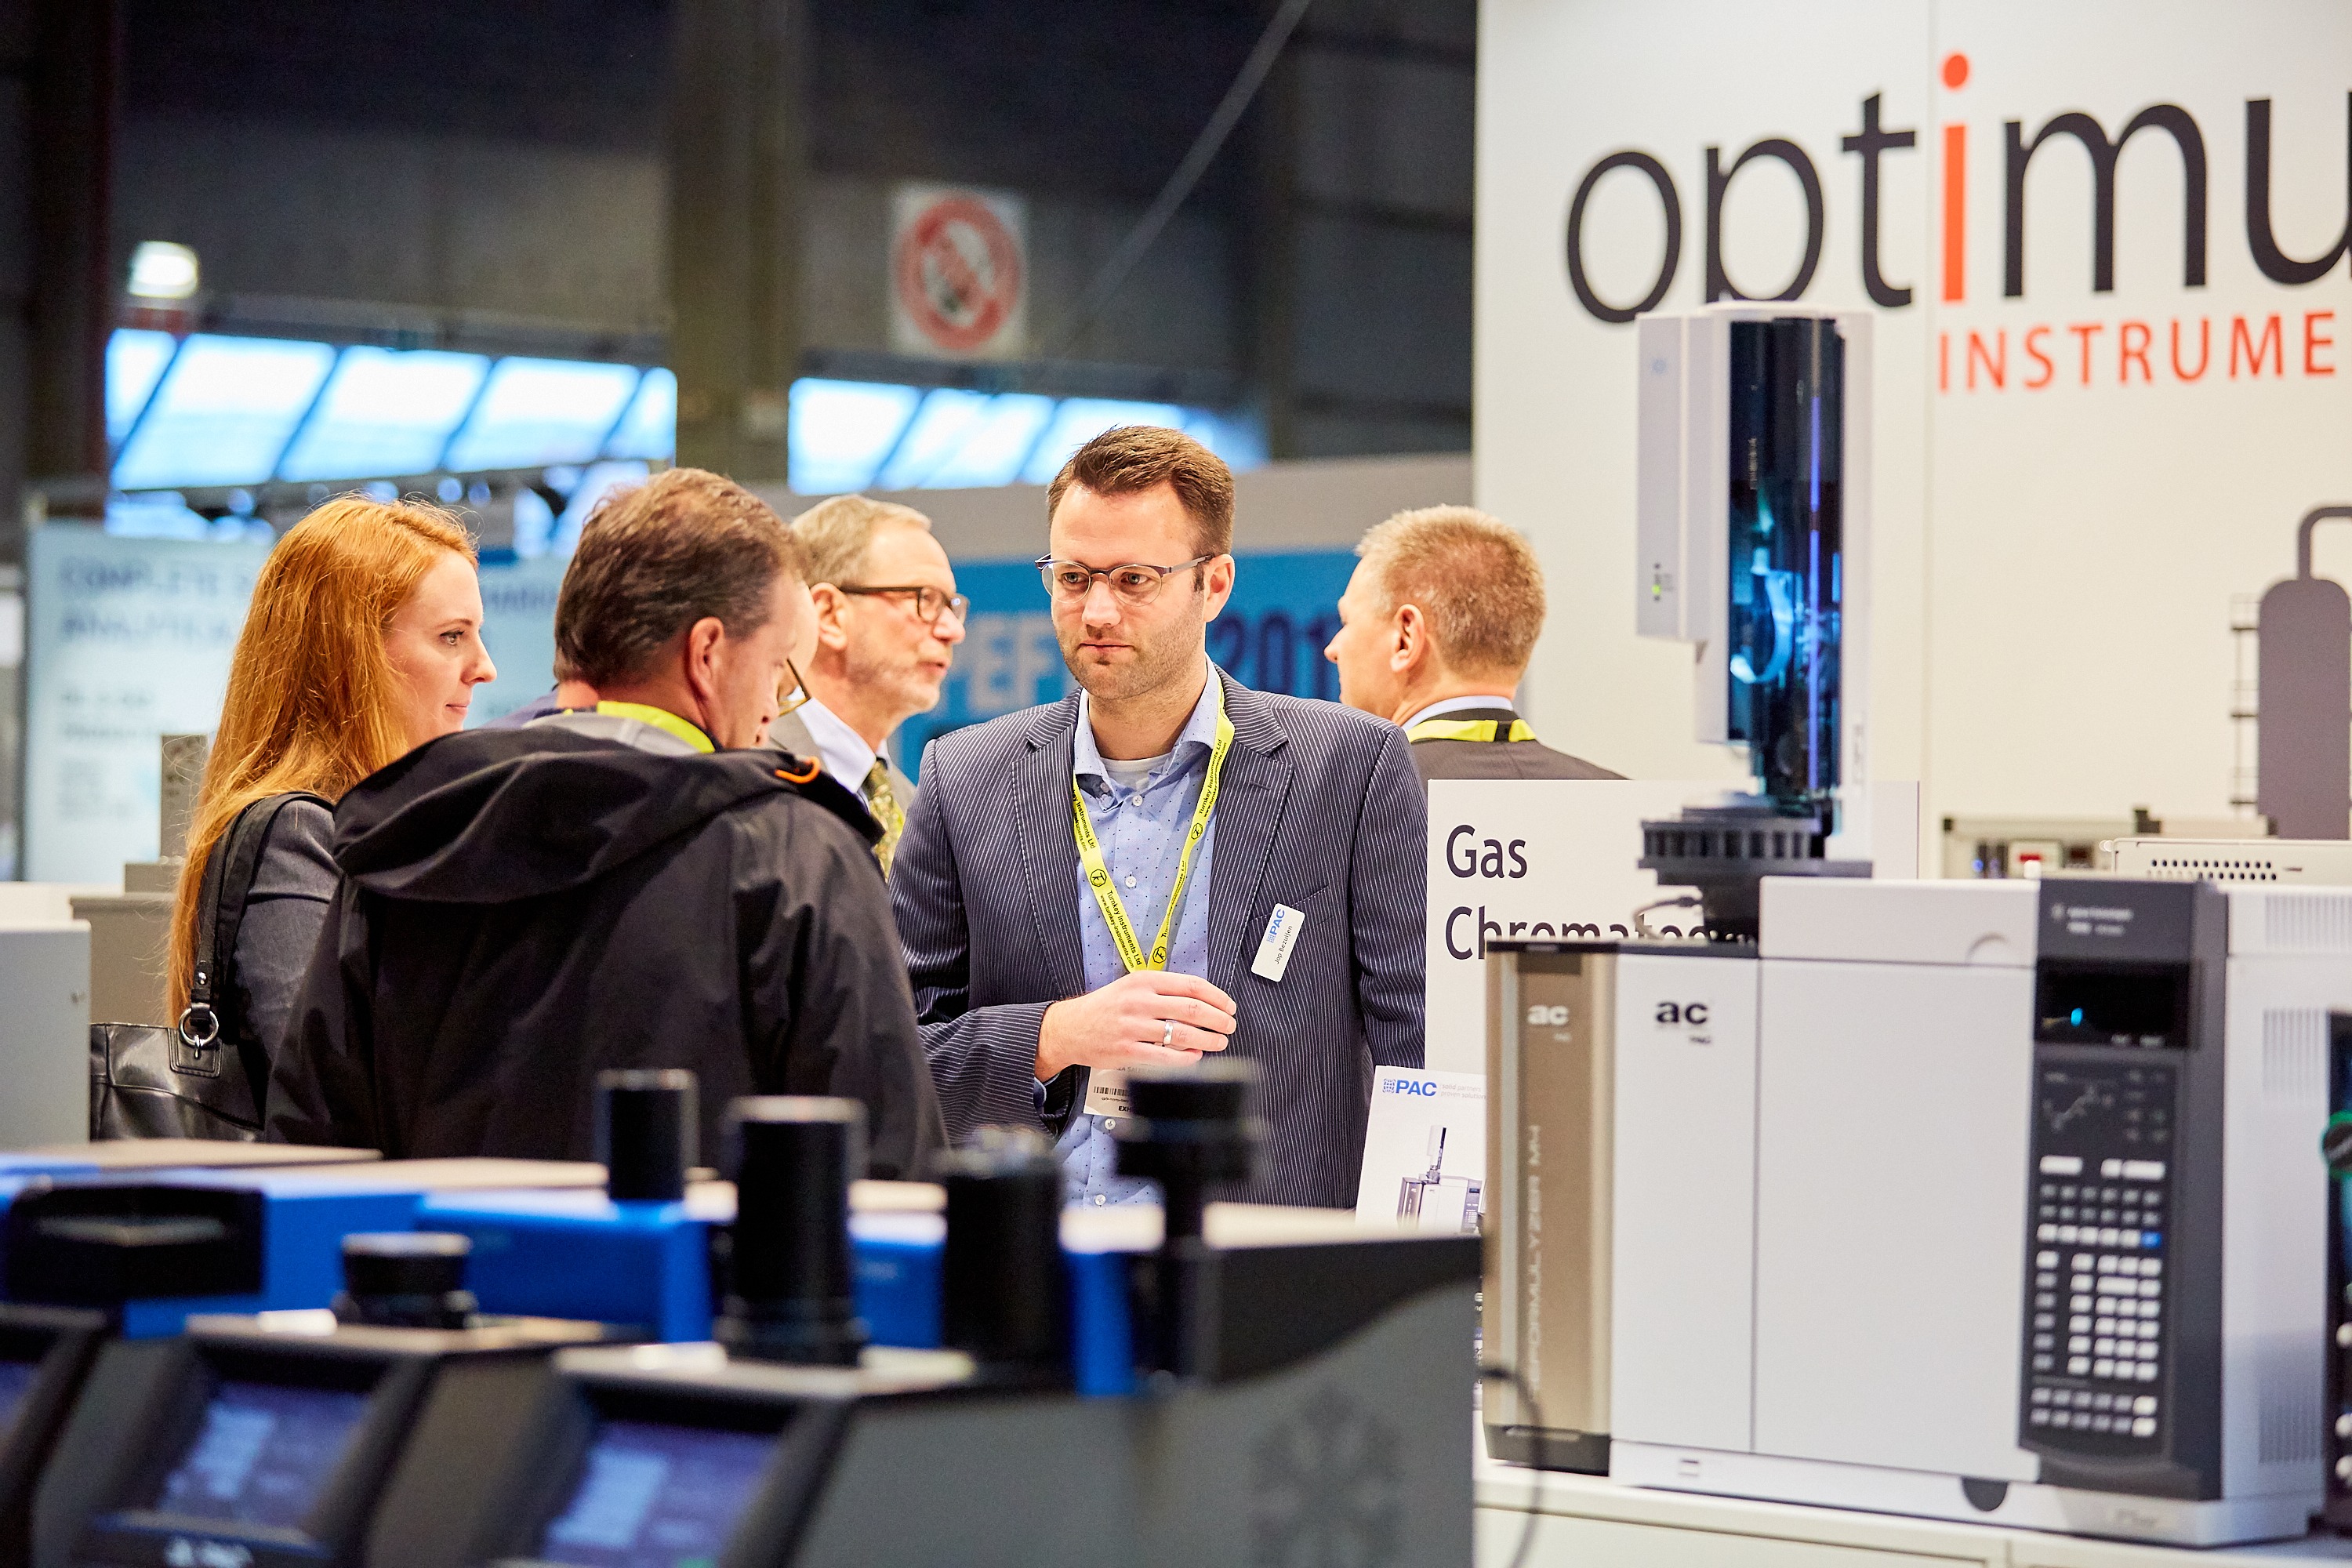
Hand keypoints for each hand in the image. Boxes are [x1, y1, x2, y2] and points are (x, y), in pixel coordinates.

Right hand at [1036, 970, 1236, 1079]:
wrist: (1070, 1028)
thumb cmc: (1106, 1007)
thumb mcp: (1131, 986)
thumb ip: (1162, 990)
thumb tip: (1201, 1000)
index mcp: (1144, 981)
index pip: (1191, 985)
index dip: (1216, 997)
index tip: (1228, 1006)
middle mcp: (1139, 1001)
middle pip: (1192, 1009)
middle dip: (1218, 1019)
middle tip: (1229, 1025)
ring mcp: (1133, 1027)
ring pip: (1183, 1034)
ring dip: (1208, 1039)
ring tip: (1219, 1042)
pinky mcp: (1128, 1051)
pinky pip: (1166, 1057)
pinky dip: (1187, 1058)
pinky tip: (1196, 1056)